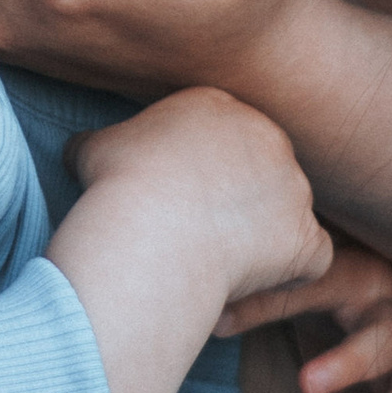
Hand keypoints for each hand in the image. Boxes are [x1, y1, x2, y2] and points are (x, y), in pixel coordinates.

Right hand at [70, 88, 331, 309]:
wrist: (152, 227)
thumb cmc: (119, 185)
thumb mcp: (95, 148)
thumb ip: (101, 143)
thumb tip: (81, 150)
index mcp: (219, 106)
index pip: (221, 138)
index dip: (201, 174)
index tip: (174, 202)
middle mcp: (268, 136)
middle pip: (260, 170)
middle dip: (237, 201)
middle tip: (197, 234)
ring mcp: (295, 188)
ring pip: (287, 214)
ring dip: (262, 239)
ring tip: (216, 265)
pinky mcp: (307, 238)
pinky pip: (310, 259)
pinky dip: (287, 276)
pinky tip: (248, 286)